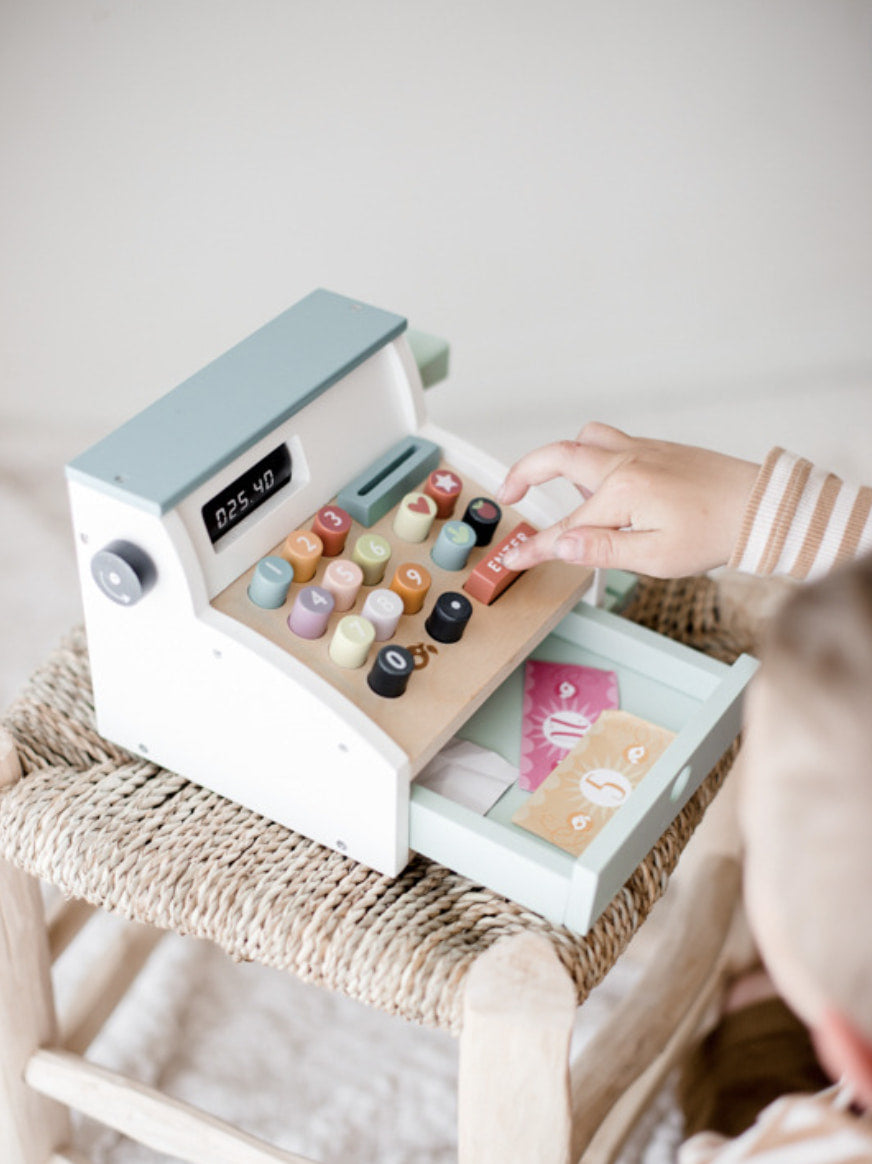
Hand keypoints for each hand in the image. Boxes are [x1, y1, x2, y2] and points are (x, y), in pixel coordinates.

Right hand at [498, 422, 758, 577]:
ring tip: (562, 490)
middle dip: (525, 471)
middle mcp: (625, 462)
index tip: (514, 558)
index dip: (536, 546)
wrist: (760, 507)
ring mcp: (640, 451)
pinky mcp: (655, 449)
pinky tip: (603, 486)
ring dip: (562, 457)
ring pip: (585, 438)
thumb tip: (560, 544)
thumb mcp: (656, 557)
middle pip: (559, 456)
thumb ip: (602, 549)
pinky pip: (610, 442)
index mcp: (622, 492)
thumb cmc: (714, 533)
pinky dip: (593, 457)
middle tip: (510, 492)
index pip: (566, 525)